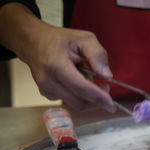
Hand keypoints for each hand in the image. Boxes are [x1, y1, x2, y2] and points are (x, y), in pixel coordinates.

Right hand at [0, 3, 114, 111]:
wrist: (33, 42)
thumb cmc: (60, 40)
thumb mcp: (83, 39)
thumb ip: (97, 55)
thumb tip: (107, 75)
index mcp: (56, 65)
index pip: (80, 88)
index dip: (98, 98)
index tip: (112, 105)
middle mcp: (48, 81)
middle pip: (79, 101)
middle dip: (97, 99)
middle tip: (106, 87)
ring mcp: (46, 90)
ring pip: (76, 103)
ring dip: (87, 95)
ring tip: (86, 75)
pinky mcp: (47, 94)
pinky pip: (70, 100)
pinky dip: (79, 94)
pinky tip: (76, 80)